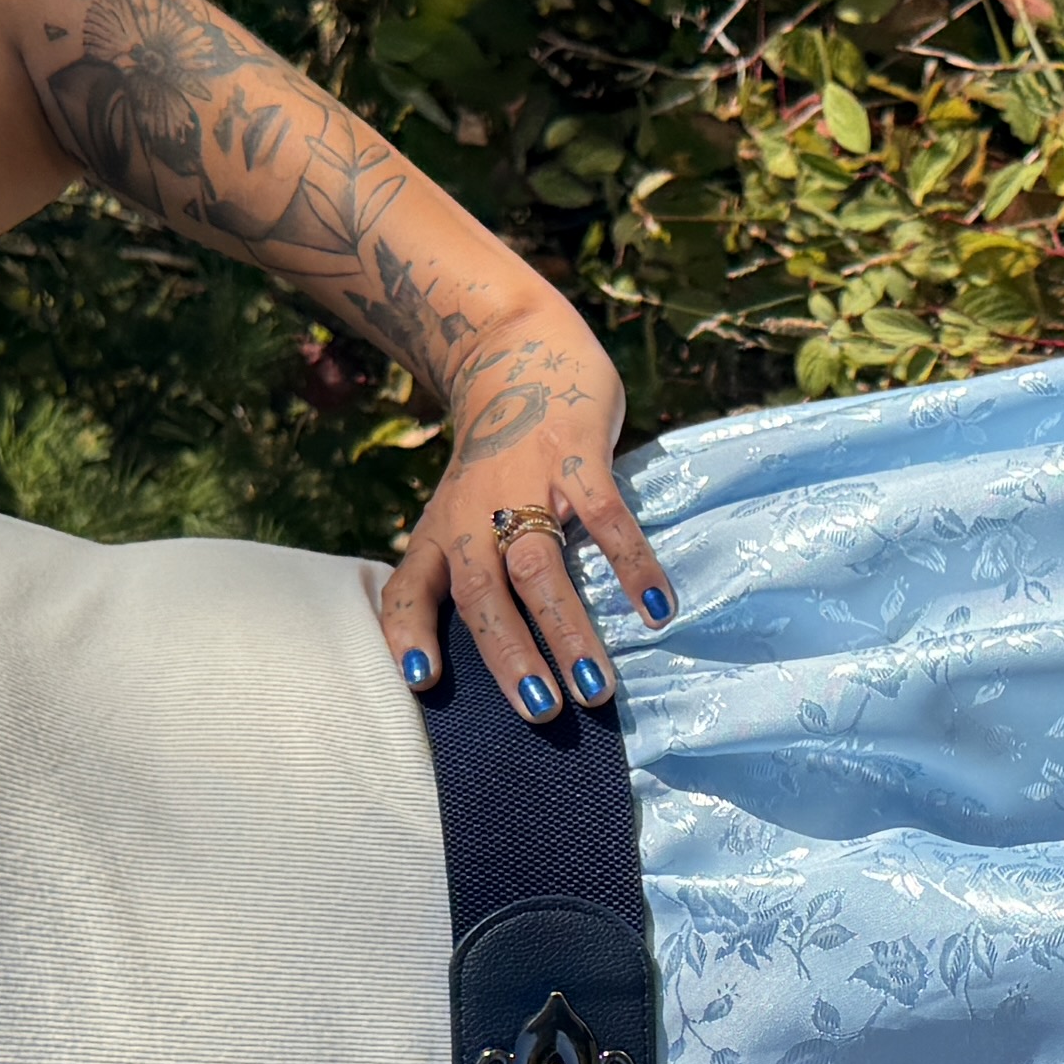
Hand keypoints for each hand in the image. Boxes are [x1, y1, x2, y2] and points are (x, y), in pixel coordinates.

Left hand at [385, 307, 673, 725]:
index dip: (407, 632)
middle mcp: (476, 513)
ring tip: (596, 688)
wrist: (515, 350)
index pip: (410, 588)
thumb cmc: (493, 456)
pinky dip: (630, 564)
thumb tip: (483, 663)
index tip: (420, 680)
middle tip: (540, 713)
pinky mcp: (575, 454)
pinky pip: (605, 516)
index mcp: (443, 532)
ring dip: (567, 628)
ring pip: (541, 565)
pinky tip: (656, 608)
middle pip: (484, 593)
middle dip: (511, 656)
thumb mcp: (458, 511)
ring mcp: (526, 482)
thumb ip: (465, 573)